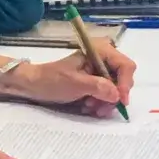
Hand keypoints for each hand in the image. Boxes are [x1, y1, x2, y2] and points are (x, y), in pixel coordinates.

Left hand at [0, 42, 136, 117]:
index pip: (125, 65)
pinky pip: (106, 95)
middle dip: (113, 96)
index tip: (120, 101)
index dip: (126, 84)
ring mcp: (99, 71)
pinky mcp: (94, 82)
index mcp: (100, 50)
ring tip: (89, 107)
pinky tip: (86, 107)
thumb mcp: (75, 83)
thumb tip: (117, 95)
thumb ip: (98, 87)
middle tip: (99, 108)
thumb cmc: (52, 80)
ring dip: (104, 102)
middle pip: (122, 79)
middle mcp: (103, 59)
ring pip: (115, 90)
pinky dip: (99, 103)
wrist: (33, 85)